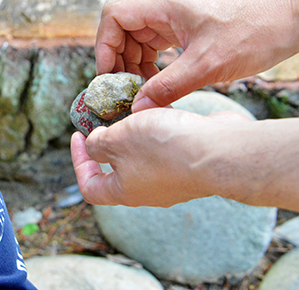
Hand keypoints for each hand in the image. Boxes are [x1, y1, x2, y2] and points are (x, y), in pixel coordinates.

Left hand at [70, 108, 250, 206]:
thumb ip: (98, 143)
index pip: (91, 187)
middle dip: (110, 140)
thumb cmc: (163, 147)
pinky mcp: (191, 161)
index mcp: (124, 191)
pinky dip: (160, 126)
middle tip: (108, 116)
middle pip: (118, 167)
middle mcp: (147, 190)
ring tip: (134, 107)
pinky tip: (160, 106)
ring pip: (144, 152)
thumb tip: (94, 145)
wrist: (220, 151)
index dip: (78, 162)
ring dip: (136, 130)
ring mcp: (172, 177)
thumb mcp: (116, 139)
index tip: (78, 136)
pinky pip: (167, 144)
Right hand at [95, 0, 298, 108]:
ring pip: (139, 39)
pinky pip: (157, 44)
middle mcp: (167, 6)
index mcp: (166, 5)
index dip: (104, 45)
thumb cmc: (255, 33)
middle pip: (123, 29)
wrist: (291, 19)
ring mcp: (177, 16)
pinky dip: (152, 64)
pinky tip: (159, 85)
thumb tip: (138, 107)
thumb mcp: (207, 66)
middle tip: (123, 91)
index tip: (109, 75)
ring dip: (135, 66)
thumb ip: (168, 87)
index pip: (114, 15)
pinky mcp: (188, 26)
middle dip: (119, 61)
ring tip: (142, 93)